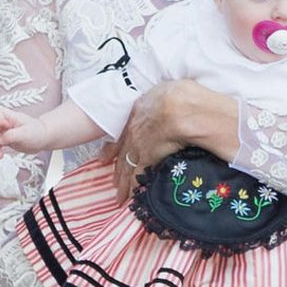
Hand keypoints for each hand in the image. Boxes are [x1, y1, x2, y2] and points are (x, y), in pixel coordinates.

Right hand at [0, 106, 47, 158]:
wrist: (42, 139)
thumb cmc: (37, 132)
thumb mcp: (25, 133)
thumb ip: (10, 135)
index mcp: (10, 116)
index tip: (2, 128)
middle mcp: (5, 123)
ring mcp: (4, 132)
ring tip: (0, 154)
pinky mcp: (4, 140)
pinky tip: (0, 156)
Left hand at [112, 79, 237, 201]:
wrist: (180, 108)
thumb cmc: (179, 95)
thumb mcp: (167, 89)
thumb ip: (164, 96)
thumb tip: (171, 95)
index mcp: (139, 111)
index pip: (124, 132)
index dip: (115, 147)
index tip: (106, 156)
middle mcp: (134, 130)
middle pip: (122, 153)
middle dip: (117, 169)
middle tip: (112, 182)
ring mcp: (139, 145)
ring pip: (126, 167)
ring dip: (122, 183)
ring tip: (119, 197)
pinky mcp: (147, 159)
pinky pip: (137, 176)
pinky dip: (133, 187)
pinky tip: (131, 195)